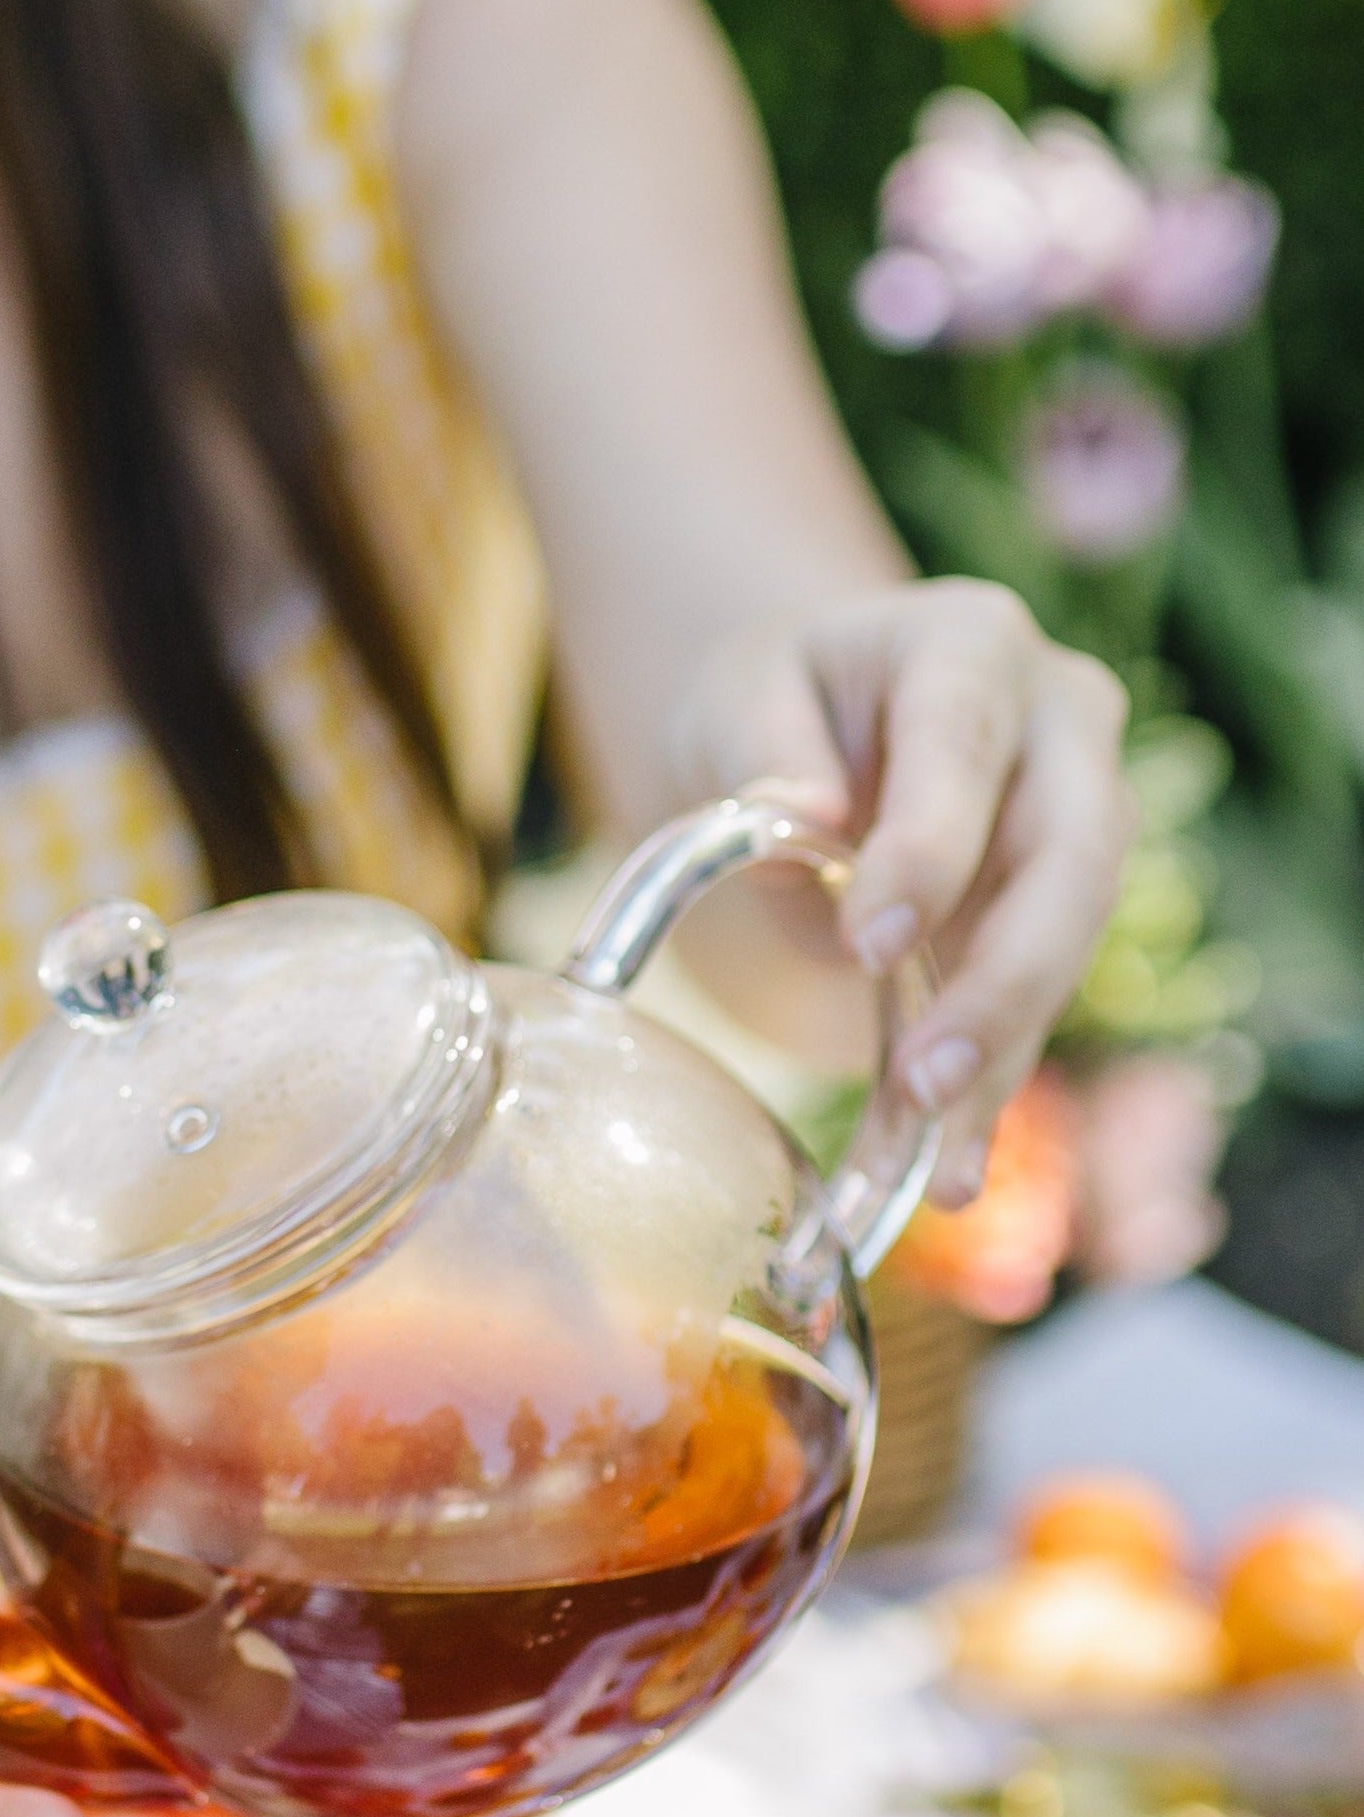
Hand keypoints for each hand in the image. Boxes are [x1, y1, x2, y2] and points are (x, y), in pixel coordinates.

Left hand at [670, 579, 1133, 1203]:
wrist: (814, 720)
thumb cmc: (773, 699)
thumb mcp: (736, 696)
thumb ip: (760, 750)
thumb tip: (800, 822)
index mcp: (969, 643)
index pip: (965, 743)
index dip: (931, 847)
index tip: (868, 943)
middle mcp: (1059, 722)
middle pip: (1069, 857)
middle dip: (1002, 980)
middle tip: (926, 1079)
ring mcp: (1080, 815)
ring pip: (1068, 947)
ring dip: (1002, 1060)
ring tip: (940, 1165)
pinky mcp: (1057, 908)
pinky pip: (1032, 1004)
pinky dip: (986, 1091)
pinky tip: (948, 1172)